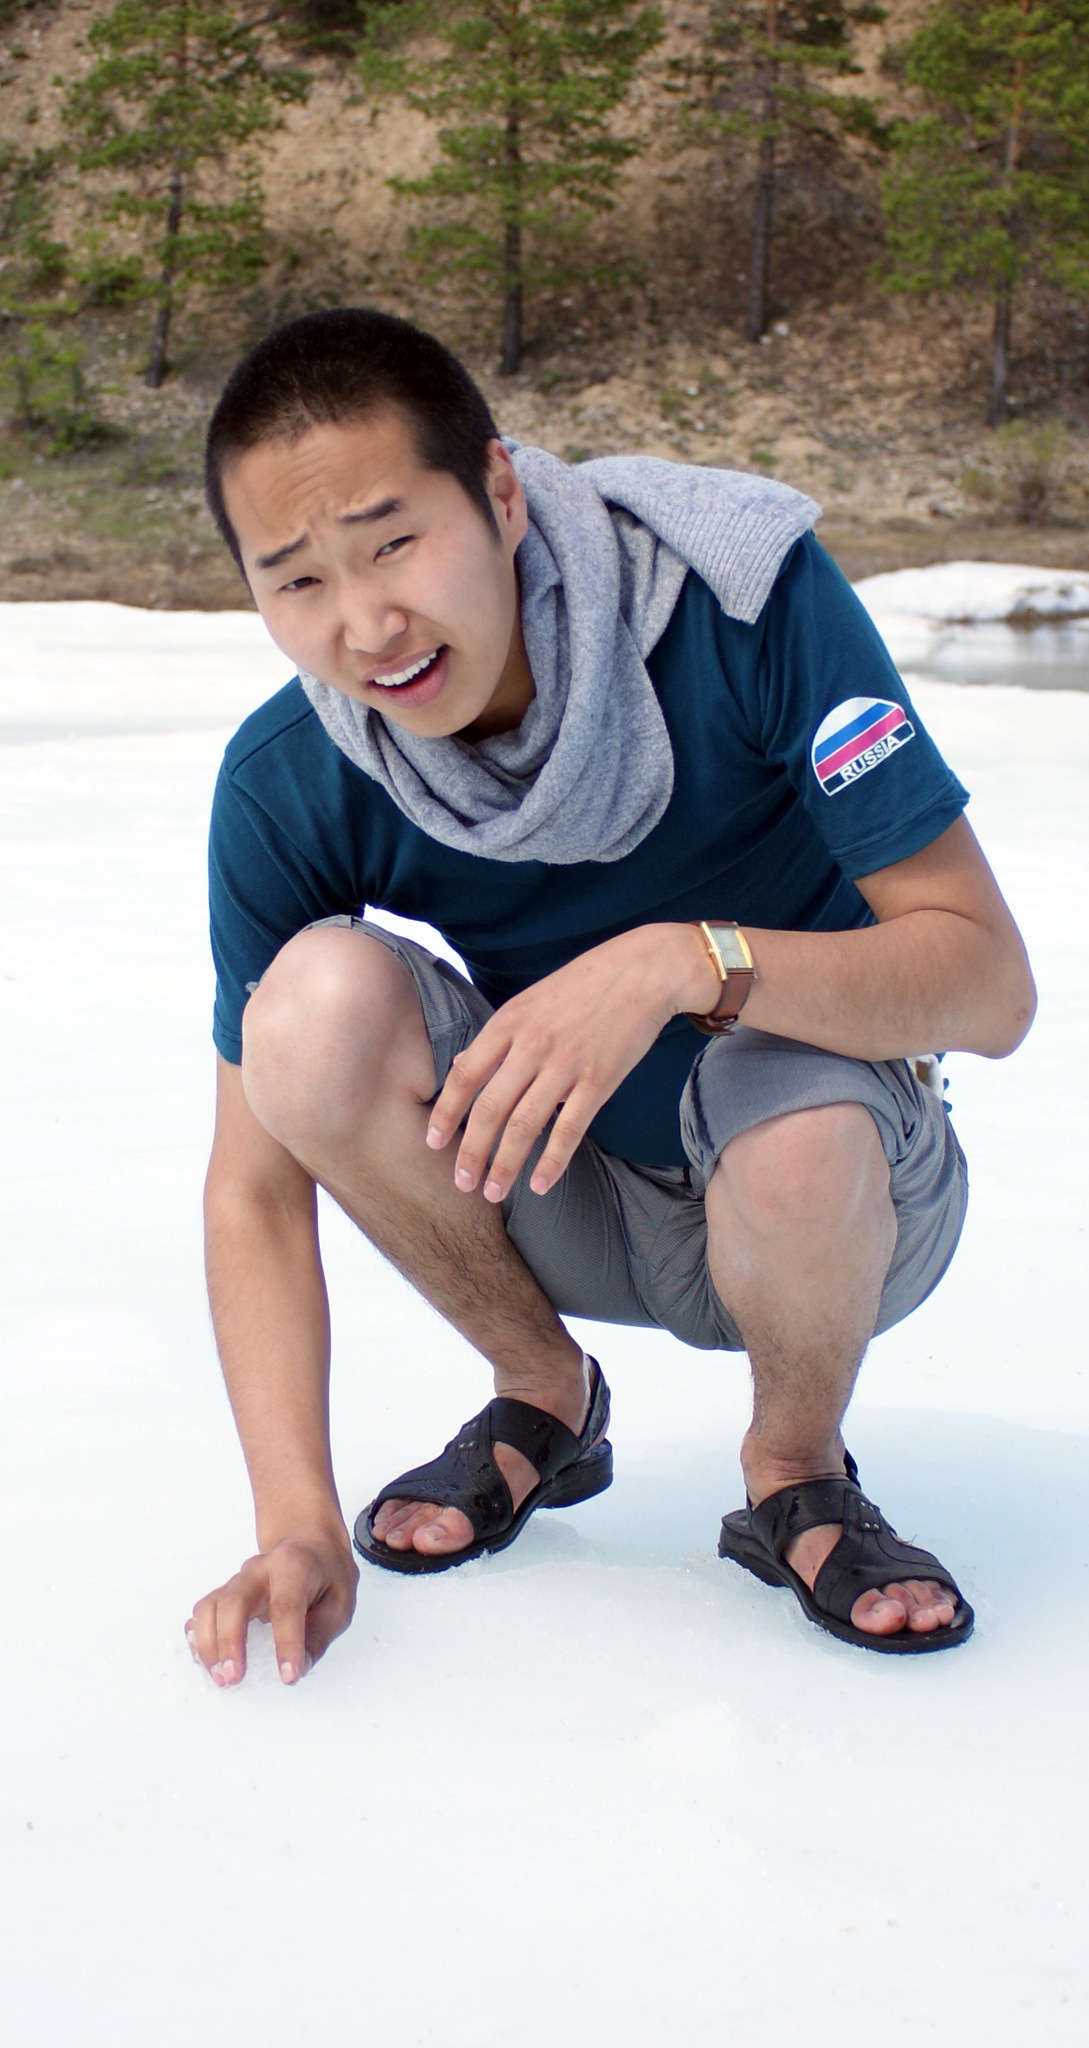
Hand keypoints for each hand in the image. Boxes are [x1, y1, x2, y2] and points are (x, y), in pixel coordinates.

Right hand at [186, 1526, 358, 1687]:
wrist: (308, 1544)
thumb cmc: (326, 1574)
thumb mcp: (341, 1601)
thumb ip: (321, 1634)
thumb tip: (302, 1667)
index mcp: (294, 1566)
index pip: (286, 1605)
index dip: (286, 1643)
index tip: (289, 1676)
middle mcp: (259, 1569)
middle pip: (235, 1601)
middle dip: (230, 1642)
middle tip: (235, 1677)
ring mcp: (238, 1580)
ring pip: (210, 1606)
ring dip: (209, 1645)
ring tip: (221, 1678)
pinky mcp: (225, 1593)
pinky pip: (203, 1613)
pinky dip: (199, 1638)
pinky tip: (207, 1661)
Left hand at [426, 924, 712, 1201]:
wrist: (643, 972)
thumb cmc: (585, 984)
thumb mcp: (529, 1000)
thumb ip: (497, 1036)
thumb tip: (461, 1066)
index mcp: (509, 1023)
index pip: (465, 1076)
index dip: (446, 1113)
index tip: (432, 1142)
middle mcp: (531, 1046)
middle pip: (489, 1109)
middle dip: (471, 1152)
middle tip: (461, 1183)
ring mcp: (565, 1065)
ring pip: (524, 1126)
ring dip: (505, 1166)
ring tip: (493, 1192)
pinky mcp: (598, 1082)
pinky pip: (569, 1130)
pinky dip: (552, 1161)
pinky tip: (541, 1185)